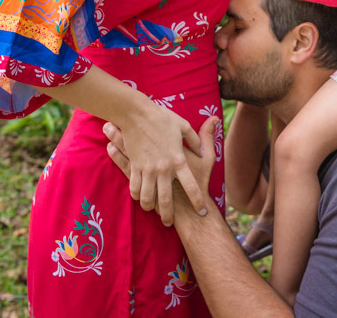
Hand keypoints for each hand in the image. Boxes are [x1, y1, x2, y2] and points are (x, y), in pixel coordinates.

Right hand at [115, 103, 208, 225]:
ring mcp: (147, 169)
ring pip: (147, 198)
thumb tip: (202, 149)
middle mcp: (163, 169)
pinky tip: (140, 198)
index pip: (191, 186)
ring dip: (149, 207)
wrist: (136, 114)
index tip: (202, 212)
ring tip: (153, 211)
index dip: (198, 201)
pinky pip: (134, 189)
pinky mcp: (134, 167)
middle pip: (166, 201)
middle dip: (168, 215)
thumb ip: (196, 139)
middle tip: (170, 222)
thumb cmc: (162, 118)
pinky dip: (137, 196)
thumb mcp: (183, 126)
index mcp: (178, 159)